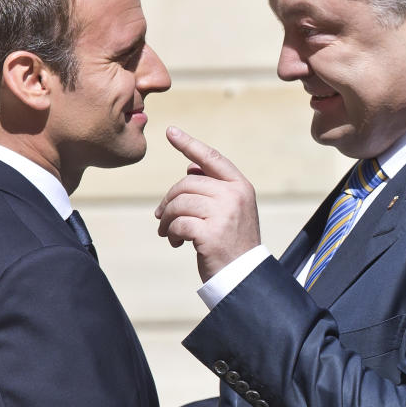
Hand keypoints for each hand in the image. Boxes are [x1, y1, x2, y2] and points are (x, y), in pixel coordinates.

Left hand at [155, 126, 260, 281]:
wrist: (244, 275)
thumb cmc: (233, 242)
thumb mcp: (230, 210)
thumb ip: (214, 188)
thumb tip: (190, 168)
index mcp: (240, 186)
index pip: (211, 158)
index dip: (189, 144)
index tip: (170, 131)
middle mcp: (234, 195)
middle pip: (187, 183)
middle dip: (169, 200)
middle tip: (161, 217)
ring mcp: (223, 214)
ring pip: (179, 203)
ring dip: (167, 219)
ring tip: (168, 232)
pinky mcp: (210, 233)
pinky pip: (177, 224)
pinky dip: (171, 233)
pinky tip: (176, 242)